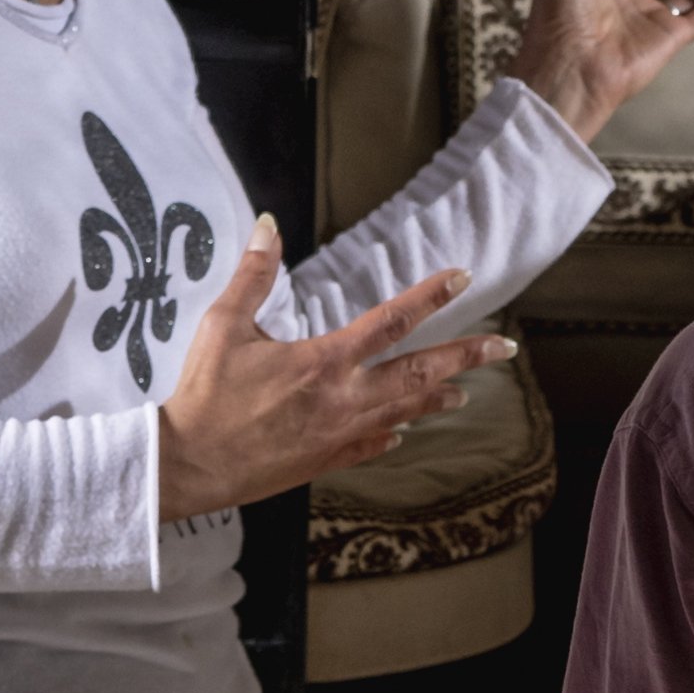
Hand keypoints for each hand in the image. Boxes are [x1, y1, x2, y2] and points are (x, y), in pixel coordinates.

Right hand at [148, 214, 486, 520]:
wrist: (189, 466)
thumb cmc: (204, 396)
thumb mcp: (224, 327)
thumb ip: (252, 276)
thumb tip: (267, 226)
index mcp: (325, 361)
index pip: (391, 321)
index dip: (431, 297)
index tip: (463, 278)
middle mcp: (344, 399)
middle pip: (418, 372)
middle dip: (465, 357)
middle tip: (504, 348)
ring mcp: (339, 435)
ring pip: (404, 412)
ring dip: (437, 398)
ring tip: (465, 393)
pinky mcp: (324, 461)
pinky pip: (370, 447)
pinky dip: (391, 435)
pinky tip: (402, 432)